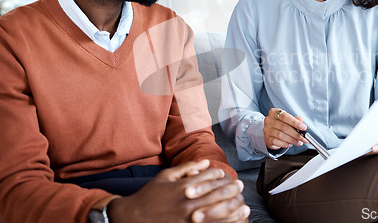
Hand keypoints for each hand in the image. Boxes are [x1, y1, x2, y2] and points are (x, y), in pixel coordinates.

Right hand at [108, 160, 249, 222]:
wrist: (134, 217)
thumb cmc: (150, 194)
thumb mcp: (166, 175)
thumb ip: (187, 167)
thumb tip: (206, 161)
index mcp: (183, 187)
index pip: (208, 177)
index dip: (218, 175)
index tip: (224, 175)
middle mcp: (188, 202)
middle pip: (217, 194)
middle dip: (231, 189)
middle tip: (241, 186)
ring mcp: (189, 219)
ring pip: (218, 213)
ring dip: (234, 209)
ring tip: (244, 206)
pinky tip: (233, 222)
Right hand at [263, 108, 307, 149]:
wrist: (270, 131)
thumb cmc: (279, 124)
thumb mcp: (286, 119)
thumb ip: (294, 119)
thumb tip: (301, 120)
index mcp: (274, 112)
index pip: (285, 116)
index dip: (295, 122)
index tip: (303, 127)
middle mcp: (269, 120)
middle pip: (284, 127)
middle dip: (296, 134)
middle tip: (303, 138)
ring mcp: (267, 130)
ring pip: (281, 135)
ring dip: (292, 140)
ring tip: (299, 142)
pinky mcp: (267, 139)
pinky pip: (277, 142)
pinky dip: (285, 144)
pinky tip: (290, 144)